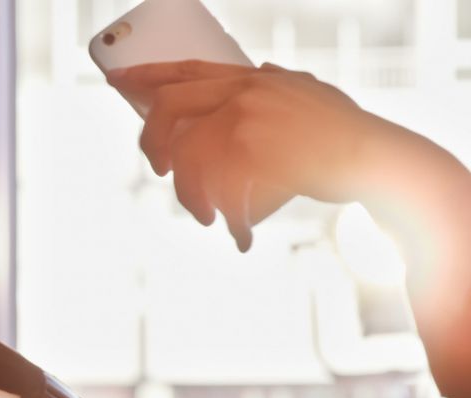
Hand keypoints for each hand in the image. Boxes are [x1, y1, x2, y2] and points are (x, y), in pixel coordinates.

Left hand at [108, 60, 387, 250]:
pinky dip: (225, 217)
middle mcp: (244, 92)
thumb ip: (280, 83)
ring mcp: (246, 119)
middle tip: (159, 170)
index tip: (116, 80)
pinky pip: (214, 188)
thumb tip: (260, 67)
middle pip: (168, 110)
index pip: (185, 68)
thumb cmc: (344, 134)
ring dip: (192, 196)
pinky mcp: (252, 152)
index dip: (146, 74)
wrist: (377, 160)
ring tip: (210, 217)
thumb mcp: (309, 94)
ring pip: (187, 159)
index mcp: (250, 78)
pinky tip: (239, 234)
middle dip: (154, 144)